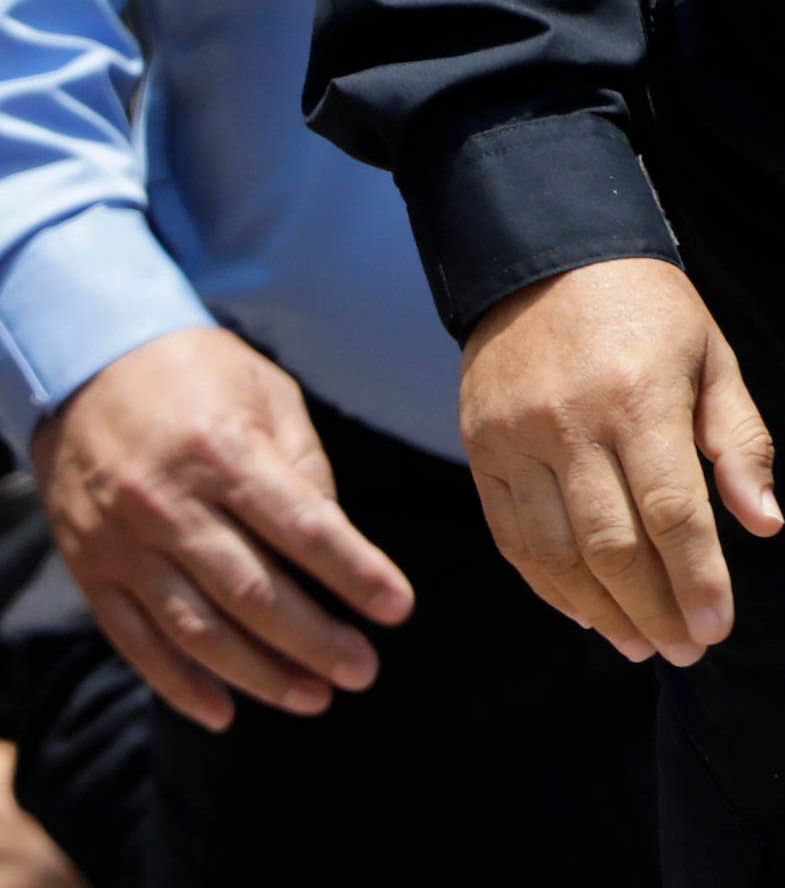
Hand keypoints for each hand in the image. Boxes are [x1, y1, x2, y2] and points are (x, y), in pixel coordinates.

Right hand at [33, 325, 410, 727]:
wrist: (87, 368)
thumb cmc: (200, 377)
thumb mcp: (267, 396)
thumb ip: (304, 468)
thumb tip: (338, 540)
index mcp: (225, 455)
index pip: (303, 527)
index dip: (354, 573)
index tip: (398, 610)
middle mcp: (171, 507)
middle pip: (250, 591)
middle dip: (313, 640)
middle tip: (364, 671)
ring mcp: (125, 546)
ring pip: (195, 629)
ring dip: (258, 674)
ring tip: (314, 699)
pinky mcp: (94, 573)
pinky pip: (136, 642)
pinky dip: (179, 684)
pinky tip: (225, 712)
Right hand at [458, 259, 778, 666]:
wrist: (546, 258)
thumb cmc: (651, 313)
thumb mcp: (714, 357)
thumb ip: (740, 442)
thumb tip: (765, 526)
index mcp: (640, 397)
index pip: (671, 511)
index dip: (695, 578)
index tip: (718, 628)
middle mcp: (571, 424)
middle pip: (611, 545)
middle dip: (653, 608)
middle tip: (686, 650)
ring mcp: (514, 440)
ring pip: (554, 553)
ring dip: (599, 611)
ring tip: (640, 643)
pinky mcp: (478, 451)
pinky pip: (510, 538)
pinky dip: (546, 586)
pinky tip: (584, 613)